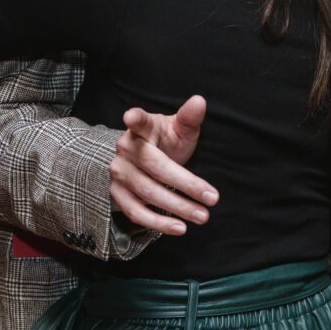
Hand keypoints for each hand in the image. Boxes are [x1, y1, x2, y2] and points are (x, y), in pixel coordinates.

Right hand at [109, 95, 218, 235]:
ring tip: (202, 216)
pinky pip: (137, 212)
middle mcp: (126, 149)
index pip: (138, 121)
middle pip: (155, 167)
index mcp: (142, 128)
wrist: (146, 159)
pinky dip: (158, 223)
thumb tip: (200, 101)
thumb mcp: (180, 129)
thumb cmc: (166, 142)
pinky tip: (180, 228)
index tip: (131, 116)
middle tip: (212, 198)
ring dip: (177, 207)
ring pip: (148, 193)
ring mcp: (119, 173)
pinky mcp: (118, 194)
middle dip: (186, 185)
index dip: (135, 119)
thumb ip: (189, 117)